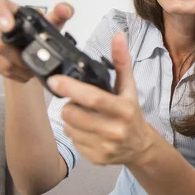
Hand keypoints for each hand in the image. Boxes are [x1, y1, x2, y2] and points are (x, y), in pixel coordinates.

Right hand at [0, 0, 73, 81]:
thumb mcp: (51, 21)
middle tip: (34, 58)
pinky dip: (14, 72)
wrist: (26, 44)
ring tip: (31, 65)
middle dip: (19, 55)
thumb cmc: (35, 29)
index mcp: (7, 6)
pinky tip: (23, 70)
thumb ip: (61, 13)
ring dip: (18, 66)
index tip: (8, 26)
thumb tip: (64, 9)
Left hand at [47, 31, 159, 165]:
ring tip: (86, 115)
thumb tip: (118, 35)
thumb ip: (121, 60)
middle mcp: (115, 129)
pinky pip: (72, 140)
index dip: (71, 88)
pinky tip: (88, 129)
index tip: (55, 80)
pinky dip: (75, 132)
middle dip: (69, 104)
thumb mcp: (128, 86)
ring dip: (71, 118)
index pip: (93, 98)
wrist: (140, 146)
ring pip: (69, 127)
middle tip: (79, 102)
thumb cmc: (131, 112)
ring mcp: (105, 146)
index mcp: (124, 109)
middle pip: (73, 113)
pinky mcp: (96, 158)